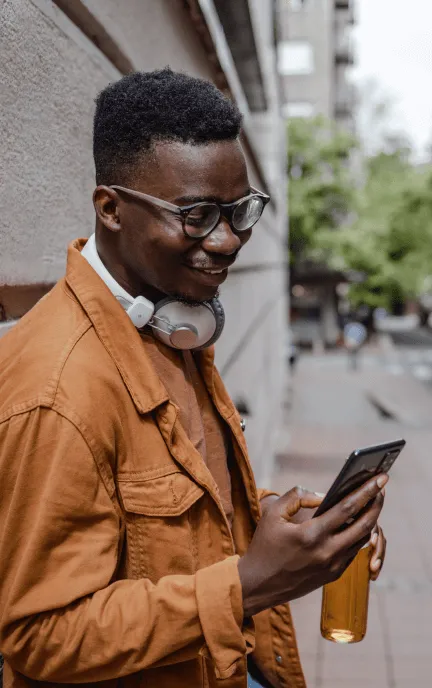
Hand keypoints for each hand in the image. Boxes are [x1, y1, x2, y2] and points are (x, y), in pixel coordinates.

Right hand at [238, 474, 387, 616]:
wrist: (258, 584)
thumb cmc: (264, 545)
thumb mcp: (273, 513)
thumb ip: (298, 495)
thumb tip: (324, 495)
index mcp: (311, 535)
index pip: (348, 508)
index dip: (366, 491)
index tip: (381, 478)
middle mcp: (327, 552)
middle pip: (364, 524)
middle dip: (376, 504)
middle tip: (382, 488)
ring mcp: (332, 566)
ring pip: (362, 539)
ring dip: (371, 519)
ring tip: (372, 502)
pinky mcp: (333, 575)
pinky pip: (354, 551)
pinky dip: (360, 534)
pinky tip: (359, 521)